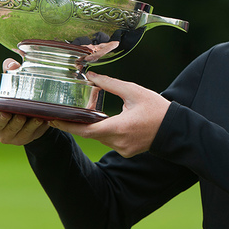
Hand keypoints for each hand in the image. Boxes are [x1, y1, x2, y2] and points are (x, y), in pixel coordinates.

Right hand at [0, 58, 49, 144]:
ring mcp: (9, 135)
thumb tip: (11, 63)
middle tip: (10, 113)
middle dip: (4, 119)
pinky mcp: (23, 139)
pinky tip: (40, 119)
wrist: (32, 115)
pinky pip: (28, 134)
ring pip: (14, 131)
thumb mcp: (14, 85)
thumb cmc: (17, 98)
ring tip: (28, 115)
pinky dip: (34, 127)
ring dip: (21, 124)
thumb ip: (11, 73)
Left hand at [49, 72, 169, 157]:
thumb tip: (92, 76)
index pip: (85, 130)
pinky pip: (110, 141)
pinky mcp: (127, 151)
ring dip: (93, 127)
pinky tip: (108, 122)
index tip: (53, 120)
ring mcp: (123, 149)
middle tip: (63, 114)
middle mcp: (118, 142)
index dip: (67, 126)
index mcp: (119, 127)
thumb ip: (111, 83)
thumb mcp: (134, 91)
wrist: (175, 129)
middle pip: (90, 134)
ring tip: (85, 115)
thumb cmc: (157, 109)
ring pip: (100, 137)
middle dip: (78, 125)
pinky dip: (106, 131)